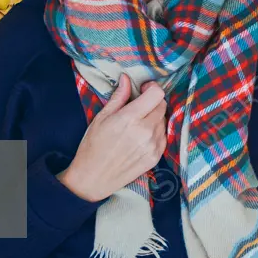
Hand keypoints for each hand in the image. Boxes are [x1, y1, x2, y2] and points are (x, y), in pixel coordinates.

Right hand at [58, 74, 167, 201]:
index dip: (151, 88)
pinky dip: (156, 132)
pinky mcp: (156, 157)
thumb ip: (119, 97)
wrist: (93, 178)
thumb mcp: (102, 117)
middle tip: (140, 105)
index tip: (143, 89)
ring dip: (155, 117)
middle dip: (153, 101)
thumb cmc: (93, 146)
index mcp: (130, 118)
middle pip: (162, 105)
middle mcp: (145, 131)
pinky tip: (142, 136)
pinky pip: (164, 136)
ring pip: (164, 120)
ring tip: (138, 123)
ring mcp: (153, 145)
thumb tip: (126, 78)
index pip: (157, 94)